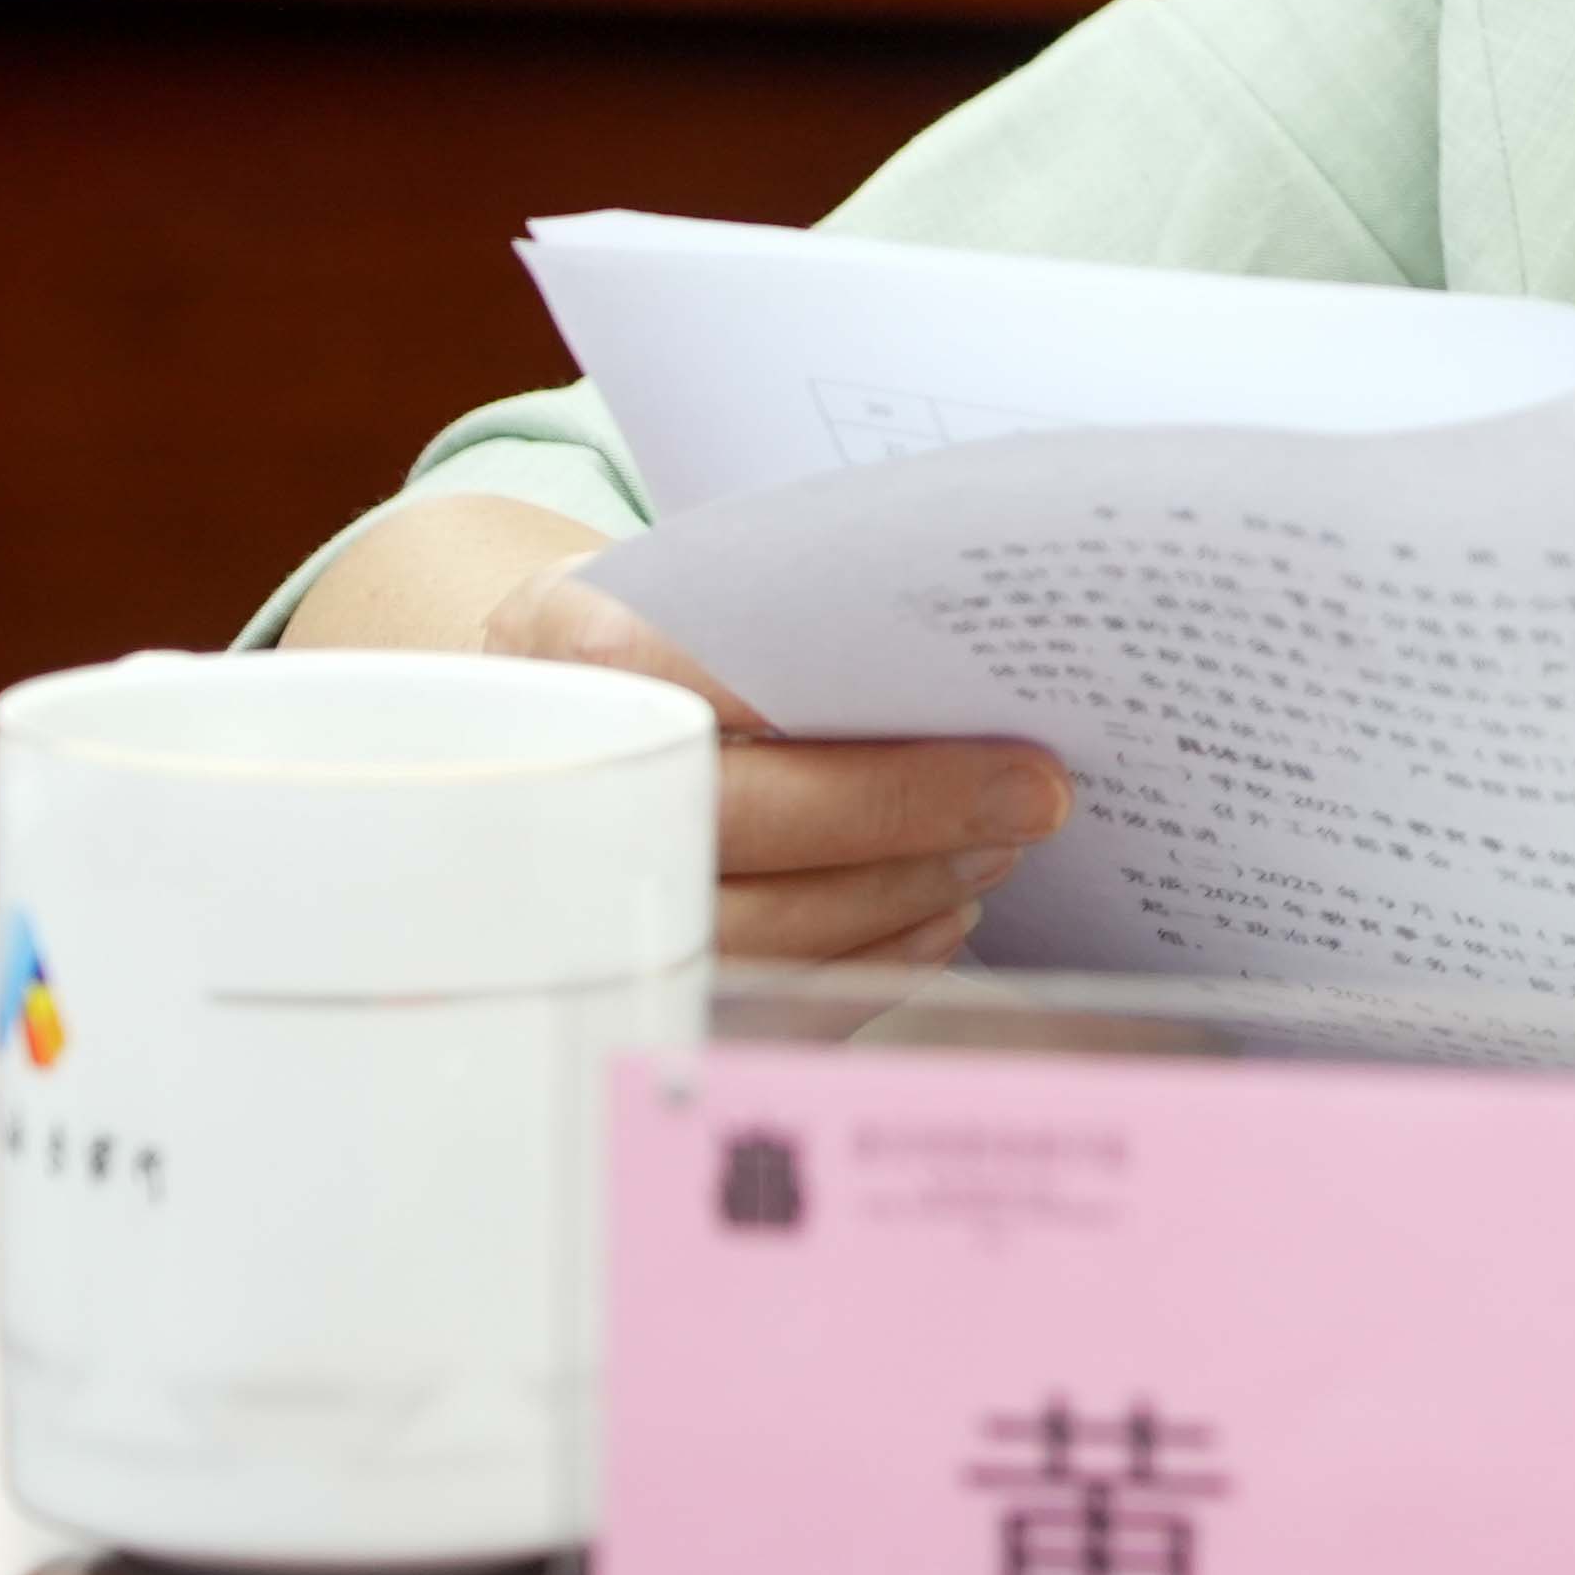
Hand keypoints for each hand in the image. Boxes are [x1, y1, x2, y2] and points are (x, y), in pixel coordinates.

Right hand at [274, 493, 1064, 967]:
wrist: (541, 706)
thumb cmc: (649, 631)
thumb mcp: (679, 574)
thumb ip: (778, 596)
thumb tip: (965, 623)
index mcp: (562, 648)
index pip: (691, 689)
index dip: (842, 735)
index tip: (980, 725)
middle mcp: (550, 774)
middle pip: (731, 822)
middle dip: (901, 813)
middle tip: (1033, 797)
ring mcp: (566, 892)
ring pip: (749, 930)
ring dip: (895, 895)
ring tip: (999, 850)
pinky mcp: (621, 975)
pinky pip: (753, 1000)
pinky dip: (862, 965)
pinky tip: (938, 918)